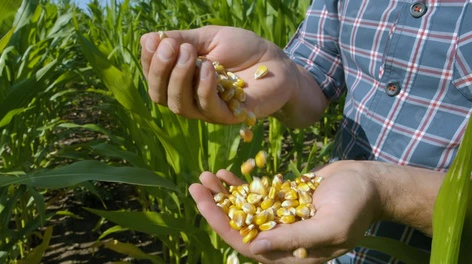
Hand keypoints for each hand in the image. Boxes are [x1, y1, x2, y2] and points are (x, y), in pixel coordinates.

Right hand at [140, 26, 300, 123]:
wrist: (277, 61)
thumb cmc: (243, 48)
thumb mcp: (209, 37)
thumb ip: (182, 39)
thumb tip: (147, 39)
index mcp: (181, 79)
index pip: (154, 77)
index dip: (149, 61)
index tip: (156, 40)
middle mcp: (189, 97)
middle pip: (160, 95)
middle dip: (160, 71)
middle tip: (171, 47)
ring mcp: (207, 110)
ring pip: (179, 105)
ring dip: (179, 78)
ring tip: (189, 54)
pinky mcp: (228, 115)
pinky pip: (208, 108)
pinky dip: (203, 88)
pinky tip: (208, 69)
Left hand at [188, 161, 381, 262]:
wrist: (370, 182)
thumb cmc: (356, 205)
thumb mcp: (330, 225)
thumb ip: (294, 238)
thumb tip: (254, 247)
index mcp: (292, 254)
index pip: (247, 244)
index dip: (221, 224)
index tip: (202, 202)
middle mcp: (282, 239)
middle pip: (240, 226)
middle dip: (215, 207)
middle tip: (196, 185)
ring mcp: (281, 219)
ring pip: (244, 210)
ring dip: (223, 195)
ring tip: (205, 177)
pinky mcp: (282, 201)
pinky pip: (255, 196)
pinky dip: (239, 187)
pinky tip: (224, 174)